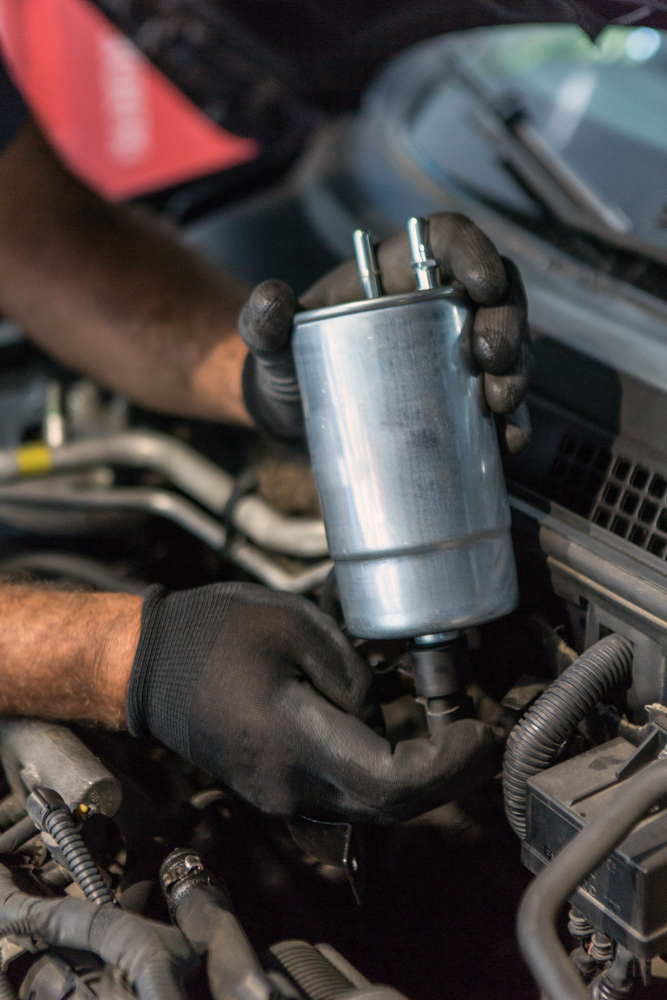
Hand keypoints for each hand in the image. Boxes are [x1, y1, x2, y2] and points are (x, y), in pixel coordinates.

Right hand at [128, 583, 501, 821]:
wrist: (146, 667)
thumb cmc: (209, 635)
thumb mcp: (292, 626)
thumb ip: (351, 672)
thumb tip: (380, 706)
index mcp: (292, 739)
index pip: (394, 780)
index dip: (449, 764)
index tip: (480, 732)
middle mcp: (288, 784)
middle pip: (391, 805)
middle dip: (447, 775)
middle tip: (479, 737)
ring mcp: (279, 794)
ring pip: (370, 806)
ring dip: (419, 778)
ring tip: (450, 734)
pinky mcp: (275, 788)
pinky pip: (344, 795)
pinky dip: (385, 775)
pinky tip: (402, 739)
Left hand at [239, 212, 532, 451]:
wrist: (297, 414)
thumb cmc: (290, 361)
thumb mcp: (272, 342)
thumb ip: (263, 321)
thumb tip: (271, 300)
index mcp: (400, 269)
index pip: (450, 239)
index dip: (476, 252)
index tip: (484, 285)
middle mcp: (439, 303)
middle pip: (496, 296)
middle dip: (507, 324)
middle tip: (492, 360)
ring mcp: (455, 352)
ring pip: (510, 347)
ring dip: (517, 372)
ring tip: (500, 403)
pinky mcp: (461, 398)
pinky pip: (499, 404)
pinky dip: (510, 422)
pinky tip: (506, 442)